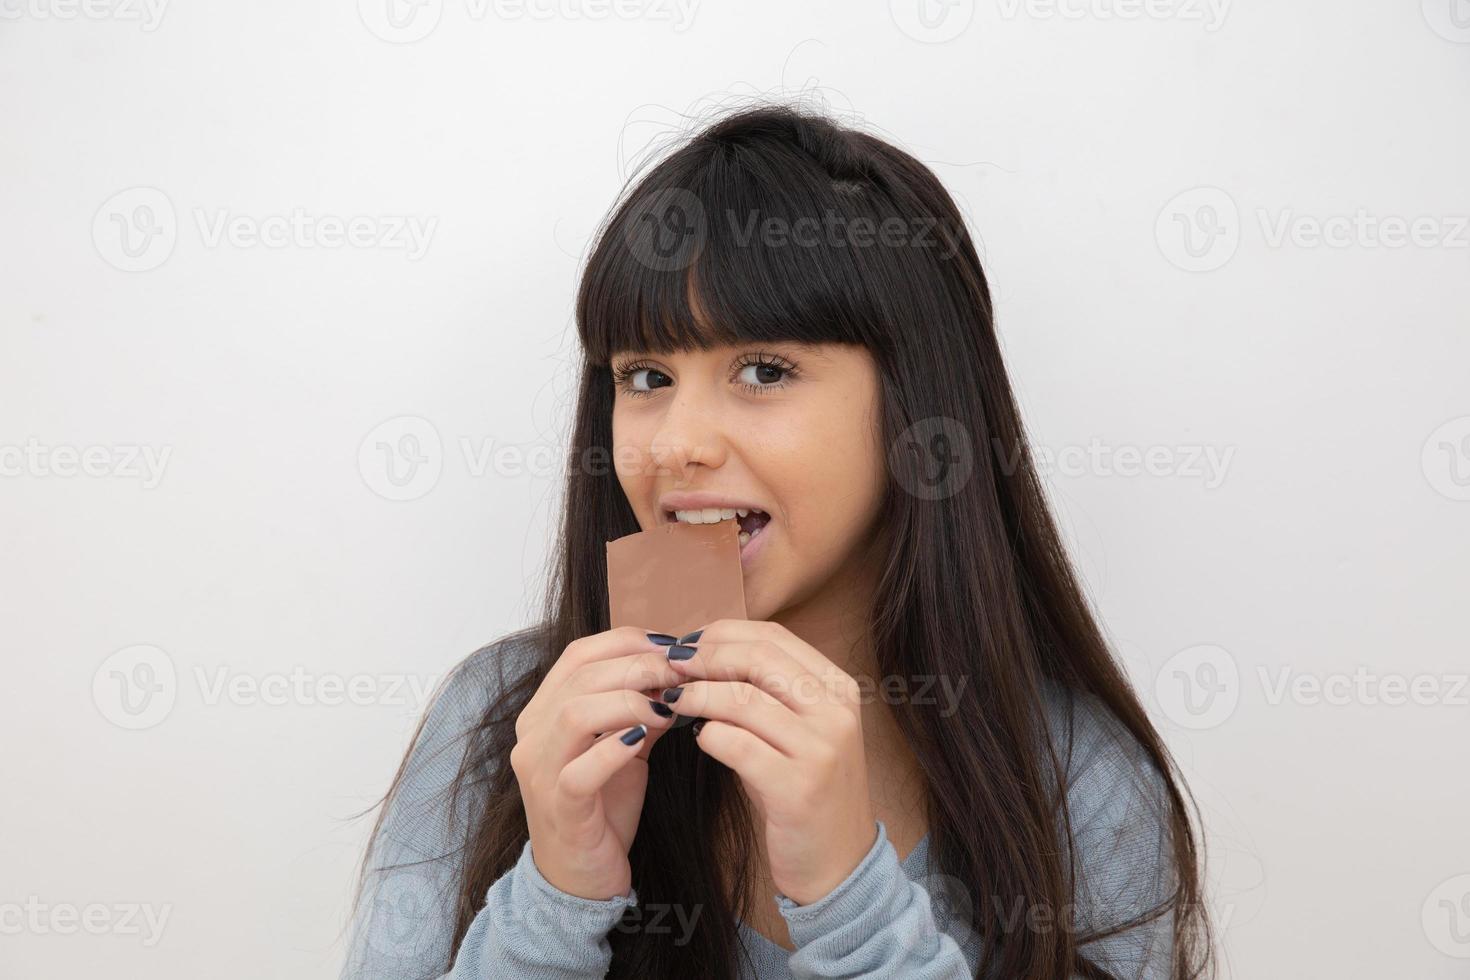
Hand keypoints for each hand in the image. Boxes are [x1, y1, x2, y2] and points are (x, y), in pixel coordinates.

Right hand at [510, 626, 685, 900]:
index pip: (579, 654)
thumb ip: (641, 708)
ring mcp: (540, 772)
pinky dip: (615, 750)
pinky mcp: (559, 808)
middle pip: (581, 675)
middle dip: (639, 667)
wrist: (581, 878)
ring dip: (629, 702)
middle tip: (680, 675)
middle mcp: (532, 735)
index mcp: (543, 712)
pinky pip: (580, 771)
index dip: (627, 641)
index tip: (671, 648)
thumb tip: (678, 672)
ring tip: (667, 710)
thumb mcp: (624, 746)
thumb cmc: (603, 806)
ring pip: (575, 712)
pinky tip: (644, 741)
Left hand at [662, 619, 877, 904]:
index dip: (723, 633)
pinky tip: (700, 739)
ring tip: (674, 701)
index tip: (689, 644)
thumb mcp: (799, 729)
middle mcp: (836, 712)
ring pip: (741, 698)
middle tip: (671, 668)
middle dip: (705, 658)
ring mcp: (820, 749)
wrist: (838, 864)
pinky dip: (708, 735)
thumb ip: (767, 689)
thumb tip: (703, 650)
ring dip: (696, 695)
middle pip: (757, 658)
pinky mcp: (797, 787)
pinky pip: (735, 744)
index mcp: (838, 688)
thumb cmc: (805, 789)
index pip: (773, 636)